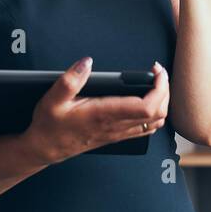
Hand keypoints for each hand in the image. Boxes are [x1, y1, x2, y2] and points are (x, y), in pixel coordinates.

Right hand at [20, 57, 168, 164]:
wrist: (45, 148)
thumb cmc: (49, 124)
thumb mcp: (53, 99)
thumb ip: (70, 80)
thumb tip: (86, 62)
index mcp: (104, 114)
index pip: (146, 106)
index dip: (159, 88)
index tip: (157, 71)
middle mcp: (115, 126)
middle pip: (158, 114)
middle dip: (165, 91)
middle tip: (158, 73)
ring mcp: (118, 133)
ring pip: (155, 123)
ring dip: (162, 103)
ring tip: (156, 85)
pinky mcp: (116, 136)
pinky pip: (146, 129)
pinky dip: (155, 114)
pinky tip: (148, 101)